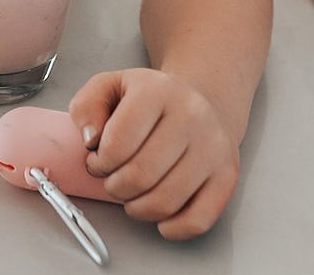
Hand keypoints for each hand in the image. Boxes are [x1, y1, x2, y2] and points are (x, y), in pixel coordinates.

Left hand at [69, 68, 238, 240]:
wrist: (203, 100)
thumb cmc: (151, 98)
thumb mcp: (110, 86)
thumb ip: (87, 106)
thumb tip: (89, 139)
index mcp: (157, 91)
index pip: (119, 141)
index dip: (99, 161)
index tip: (96, 160)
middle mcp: (191, 116)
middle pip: (141, 175)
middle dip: (115, 186)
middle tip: (111, 179)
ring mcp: (213, 147)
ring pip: (165, 201)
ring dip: (137, 207)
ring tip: (131, 193)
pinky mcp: (227, 175)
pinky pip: (198, 220)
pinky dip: (171, 227)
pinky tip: (158, 212)